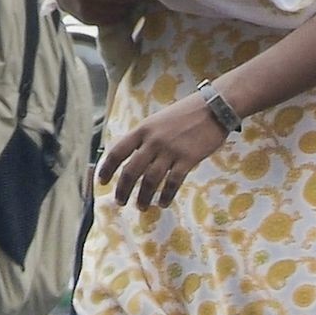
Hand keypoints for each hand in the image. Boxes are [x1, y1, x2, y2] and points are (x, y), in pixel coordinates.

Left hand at [97, 95, 230, 209]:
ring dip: (144, 197)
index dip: (106, 169)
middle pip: (131, 170)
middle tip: (120, 202)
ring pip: (150, 180)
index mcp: (143, 129)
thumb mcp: (158, 121)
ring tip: (141, 207)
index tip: (101, 182)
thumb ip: (145, 138)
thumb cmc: (186, 114)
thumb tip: (132, 158)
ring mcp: (170, 150)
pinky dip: (166, 195)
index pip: (117, 151)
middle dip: (123, 189)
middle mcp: (153, 141)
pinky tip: (163, 203)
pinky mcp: (188, 159)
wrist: (214, 107)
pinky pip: (173, 182)